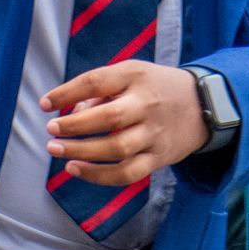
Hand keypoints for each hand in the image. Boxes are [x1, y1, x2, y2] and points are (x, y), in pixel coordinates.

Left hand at [40, 61, 209, 186]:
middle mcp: (147, 105)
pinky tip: (76, 169)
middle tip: (51, 131)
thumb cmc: (154, 87)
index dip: (67, 92)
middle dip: (75, 126)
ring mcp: (154, 134)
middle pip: (109, 118)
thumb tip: (72, 113)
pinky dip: (99, 176)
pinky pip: (128, 173)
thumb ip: (100, 91)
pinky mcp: (159, 158)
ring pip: (117, 149)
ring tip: (56, 150)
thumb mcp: (130, 74)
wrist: (203, 104)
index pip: (97, 81)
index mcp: (135, 76)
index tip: (45, 104)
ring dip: (83, 152)